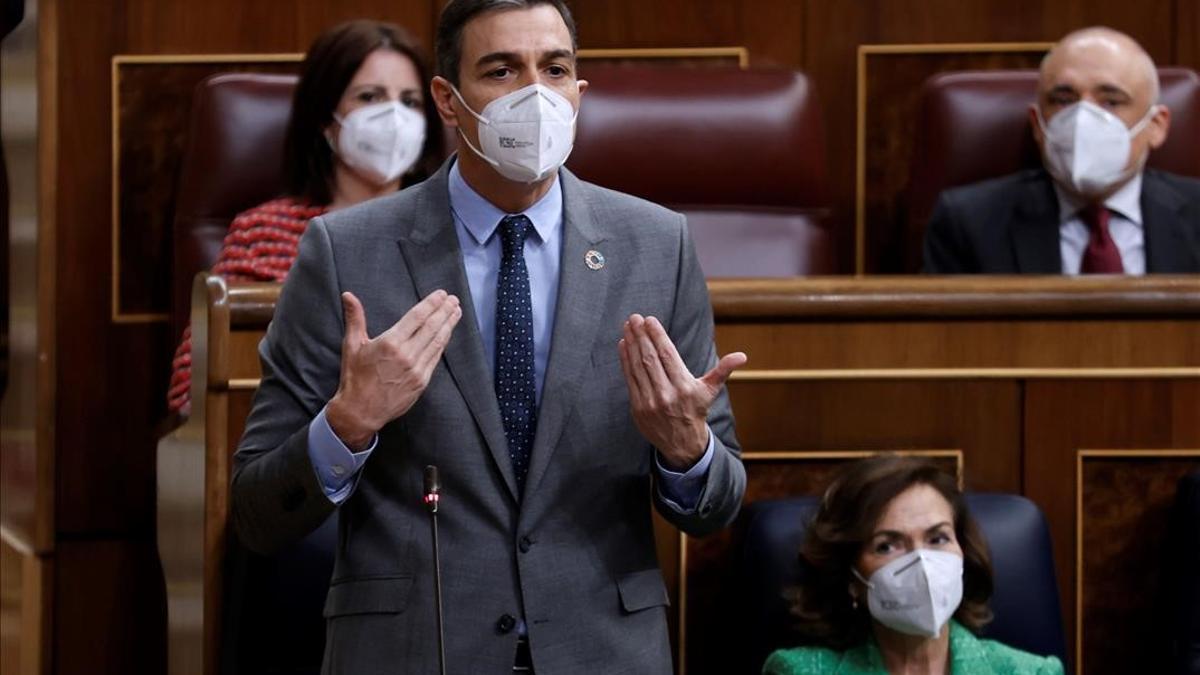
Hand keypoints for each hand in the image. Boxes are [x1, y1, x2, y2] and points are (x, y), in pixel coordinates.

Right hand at [326, 290, 461, 449]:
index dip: (431, 304)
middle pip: (432, 327)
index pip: (417, 317)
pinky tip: (447, 334)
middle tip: (454, 299)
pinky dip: (442, 343)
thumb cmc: (354, 377)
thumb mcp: (352, 345)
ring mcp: (417, 369)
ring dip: (449, 325)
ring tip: (456, 312)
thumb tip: (348, 295)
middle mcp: (407, 355)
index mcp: (390, 343)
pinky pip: (435, 358)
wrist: (361, 411)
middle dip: (445, 311)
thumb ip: (355, 318)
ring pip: (438, 342)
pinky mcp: (422, 382)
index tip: (441, 294)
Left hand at [618, 314, 746, 470]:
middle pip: (651, 358)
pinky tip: (624, 345)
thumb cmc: (696, 410)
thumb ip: (723, 370)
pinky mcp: (638, 408)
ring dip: (632, 345)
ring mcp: (651, 402)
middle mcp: (667, 394)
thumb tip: (742, 356)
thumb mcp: (711, 391)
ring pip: (638, 367)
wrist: (682, 444)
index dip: (657, 335)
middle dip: (642, 336)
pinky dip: (625, 360)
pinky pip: (630, 379)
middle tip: (635, 318)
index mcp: (685, 387)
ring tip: (628, 327)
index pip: (668, 355)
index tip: (650, 320)